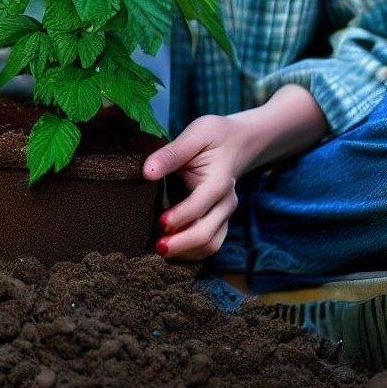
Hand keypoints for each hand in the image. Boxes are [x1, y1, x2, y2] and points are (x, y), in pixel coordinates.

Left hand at [142, 114, 245, 260]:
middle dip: (182, 244)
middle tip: (157, 247)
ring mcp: (225, 214)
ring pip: (211, 245)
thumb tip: (147, 172)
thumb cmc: (214, 136)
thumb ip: (171, 153)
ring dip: (187, 253)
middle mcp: (226, 203)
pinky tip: (172, 250)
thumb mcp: (194, 135)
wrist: (239, 142)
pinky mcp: (220, 220)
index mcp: (219, 182)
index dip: (180, 217)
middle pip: (207, 234)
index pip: (200, 205)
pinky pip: (210, 243)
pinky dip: (192, 251)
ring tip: (161, 251)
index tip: (160, 223)